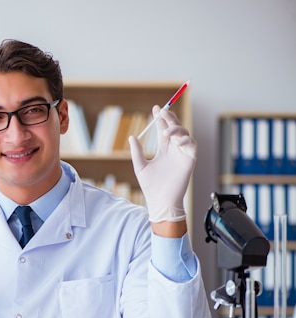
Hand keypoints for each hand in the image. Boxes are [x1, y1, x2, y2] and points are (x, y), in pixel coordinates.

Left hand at [128, 106, 196, 222]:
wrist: (160, 201)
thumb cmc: (151, 186)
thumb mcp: (140, 166)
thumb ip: (137, 152)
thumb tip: (132, 137)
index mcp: (163, 149)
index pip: (163, 129)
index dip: (160, 119)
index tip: (155, 108)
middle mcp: (173, 149)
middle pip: (174, 128)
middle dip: (169, 118)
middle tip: (162, 112)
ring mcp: (182, 154)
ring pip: (185, 134)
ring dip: (177, 129)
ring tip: (167, 132)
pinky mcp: (190, 160)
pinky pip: (193, 145)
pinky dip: (187, 140)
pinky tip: (178, 141)